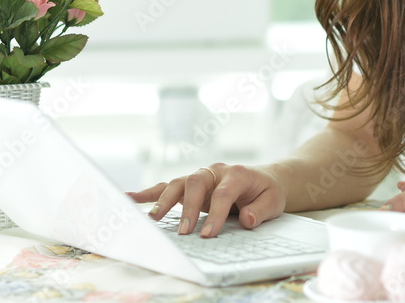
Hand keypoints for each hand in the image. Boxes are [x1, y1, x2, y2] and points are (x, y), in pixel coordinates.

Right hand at [127, 163, 286, 237]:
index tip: (208, 234)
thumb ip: (260, 210)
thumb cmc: (266, 192)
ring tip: (153, 220)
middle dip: (187, 208)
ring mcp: (201, 176)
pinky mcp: (190, 185)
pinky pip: (168, 186)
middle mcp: (215, 171)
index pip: (222, 193)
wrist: (264, 179)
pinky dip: (149, 193)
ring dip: (164, 201)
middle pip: (195, 183)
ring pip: (178, 183)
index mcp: (237, 173)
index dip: (214, 214)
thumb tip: (246, 219)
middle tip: (184, 232)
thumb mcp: (273, 201)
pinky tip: (131, 199)